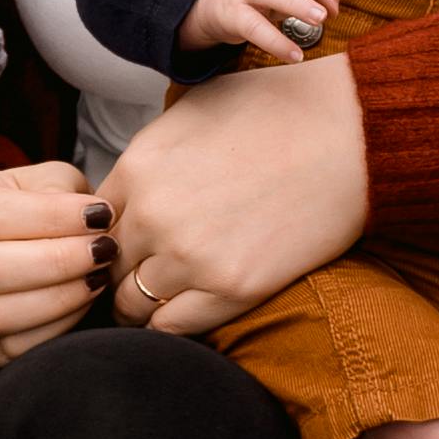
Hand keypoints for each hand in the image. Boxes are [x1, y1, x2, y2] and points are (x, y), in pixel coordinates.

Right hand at [0, 156, 113, 369]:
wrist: (20, 243)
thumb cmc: (37, 208)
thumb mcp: (47, 180)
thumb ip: (61, 190)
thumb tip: (91, 217)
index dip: (50, 217)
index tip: (100, 216)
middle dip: (56, 262)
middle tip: (104, 250)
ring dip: (57, 299)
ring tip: (98, 277)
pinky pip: (11, 348)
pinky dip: (55, 329)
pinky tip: (84, 303)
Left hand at [95, 49, 370, 340]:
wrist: (350, 134)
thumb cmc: (277, 113)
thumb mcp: (192, 111)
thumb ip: (148, 155)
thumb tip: (125, 189)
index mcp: (138, 167)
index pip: (89, 224)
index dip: (105, 236)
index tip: (124, 243)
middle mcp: (152, 214)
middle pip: (104, 266)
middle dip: (117, 272)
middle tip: (141, 276)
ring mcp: (189, 256)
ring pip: (131, 303)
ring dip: (143, 302)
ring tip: (167, 296)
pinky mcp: (231, 288)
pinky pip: (171, 328)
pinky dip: (172, 323)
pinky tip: (191, 308)